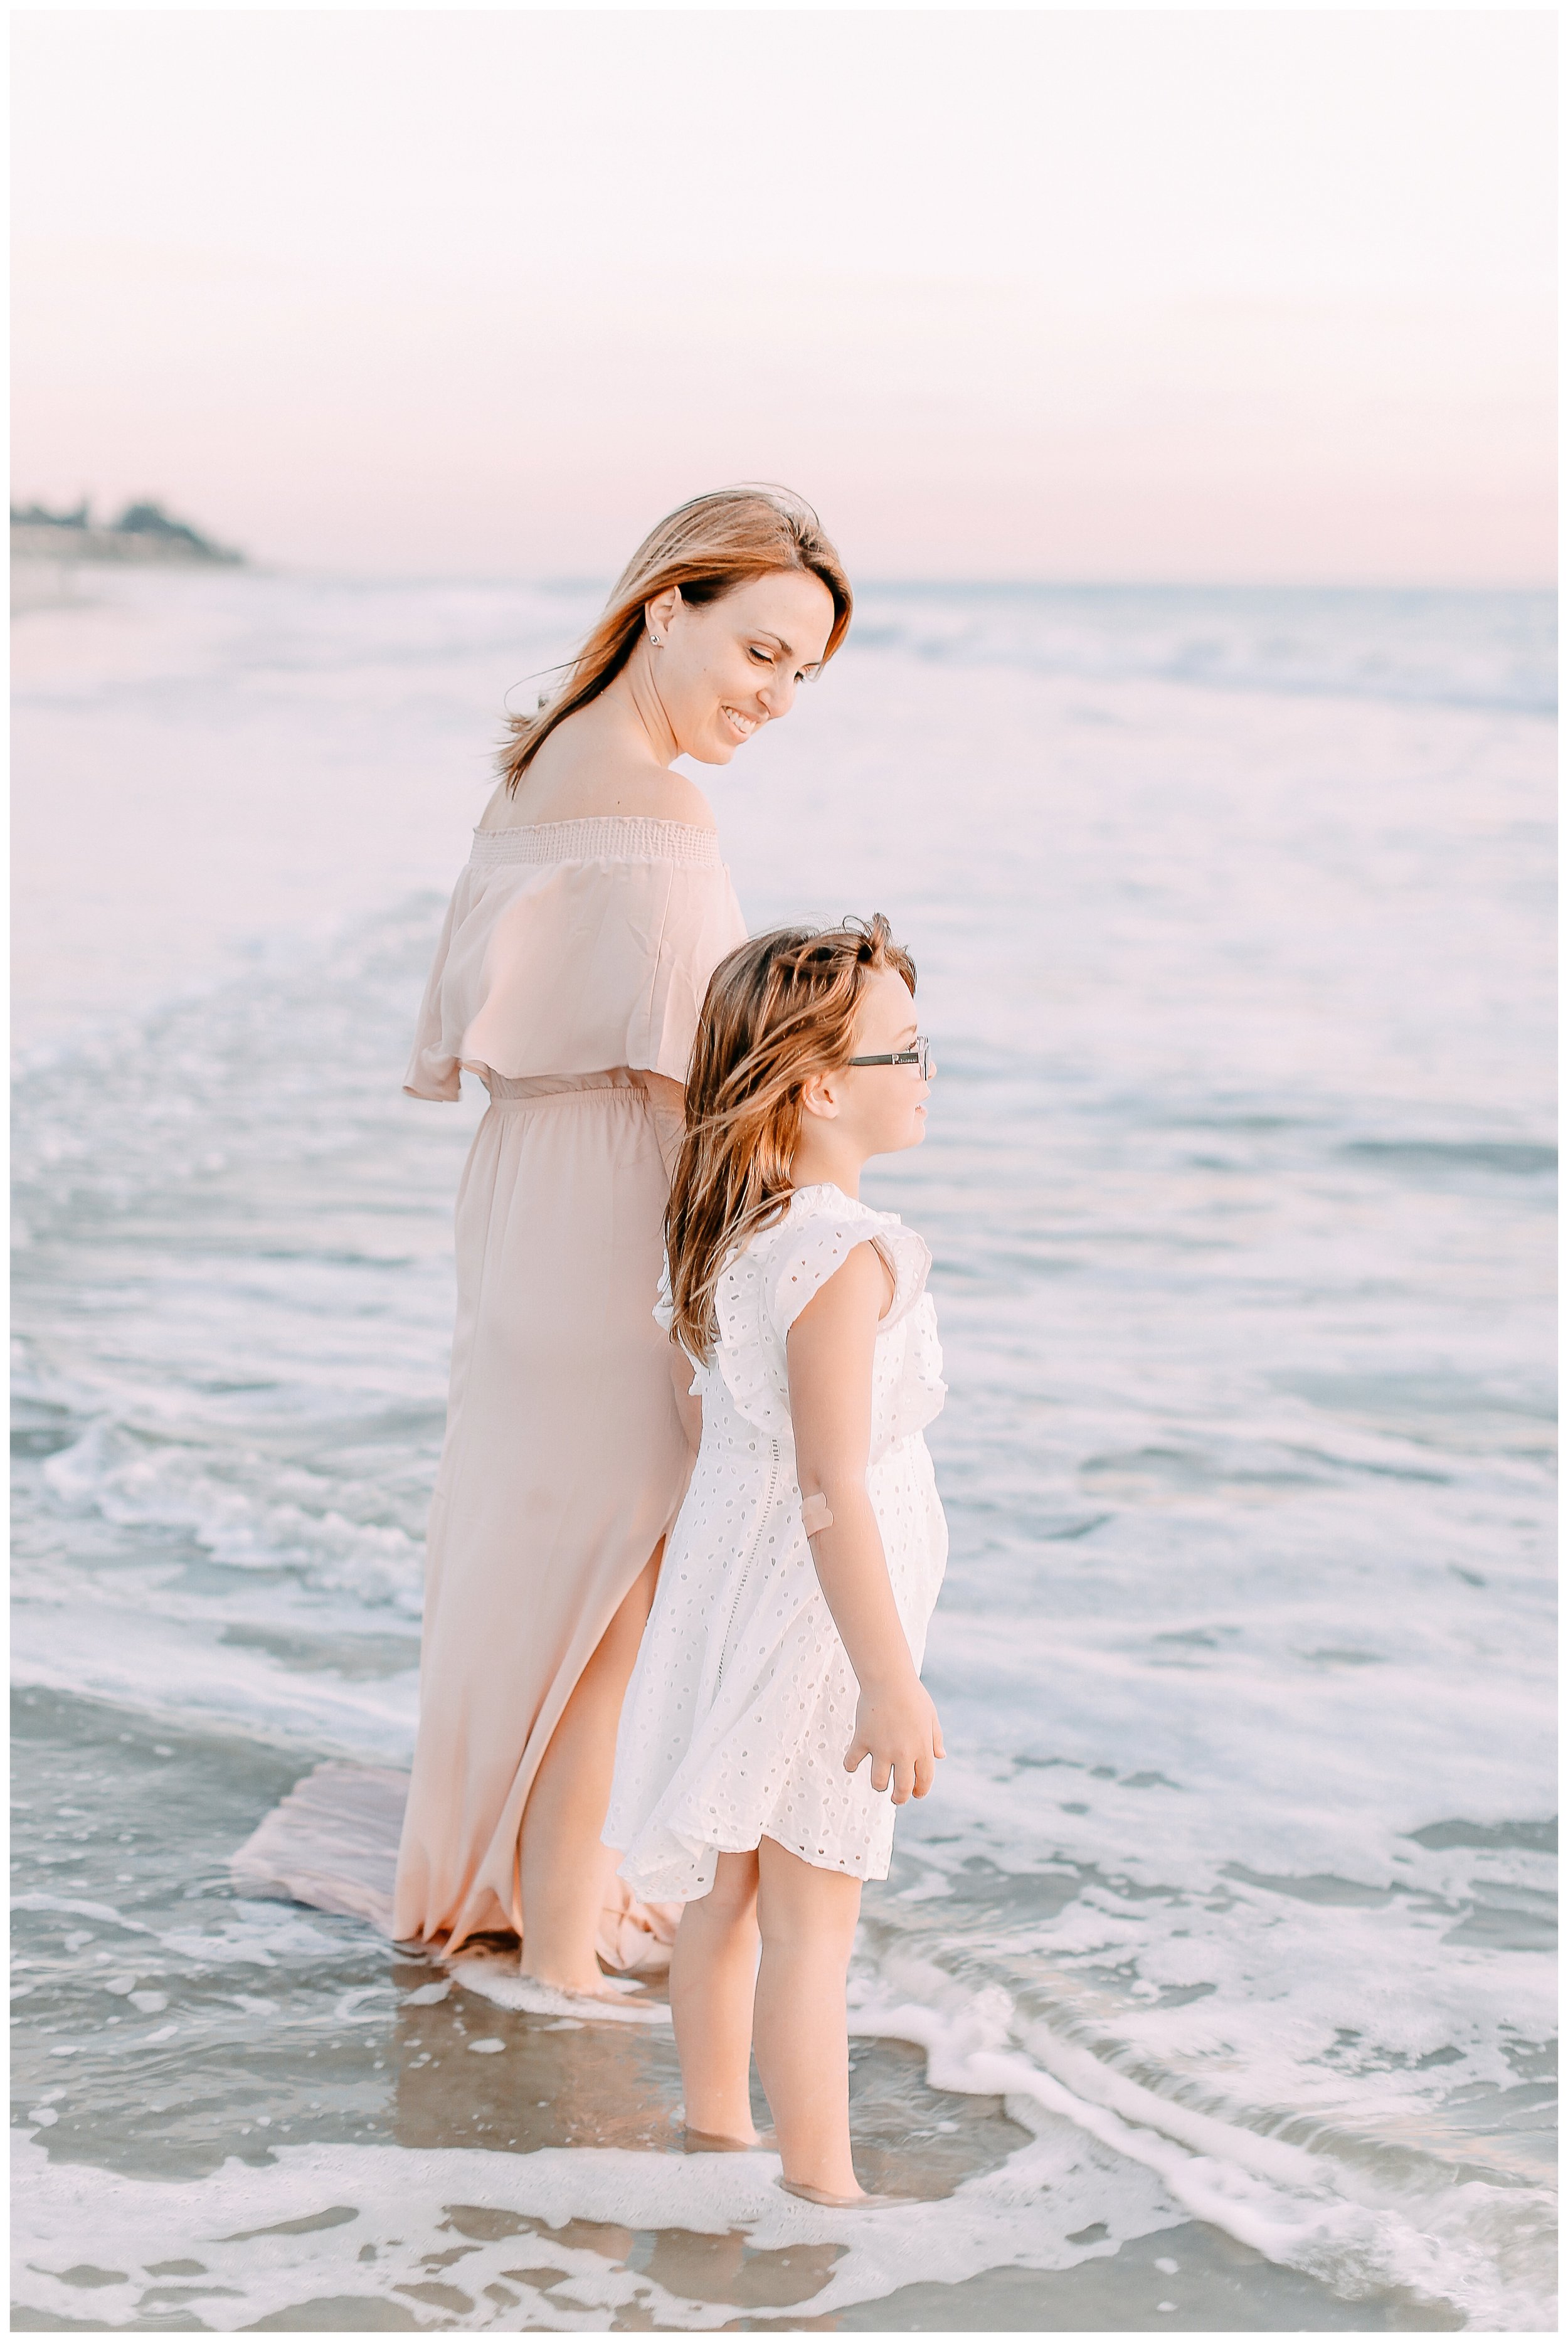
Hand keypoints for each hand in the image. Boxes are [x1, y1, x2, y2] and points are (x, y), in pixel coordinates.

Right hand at [844, 1675, 945, 1804]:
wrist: (889, 1678)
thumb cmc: (912, 1695)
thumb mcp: (931, 1716)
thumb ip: (935, 1739)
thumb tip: (940, 1756)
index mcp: (922, 1748)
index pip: (923, 1780)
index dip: (920, 1791)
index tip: (916, 1794)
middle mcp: (903, 1753)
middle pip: (901, 1789)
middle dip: (899, 1798)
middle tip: (896, 1798)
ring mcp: (881, 1748)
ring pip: (878, 1782)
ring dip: (879, 1785)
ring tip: (879, 1781)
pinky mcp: (863, 1739)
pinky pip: (852, 1761)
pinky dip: (850, 1765)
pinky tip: (852, 1764)